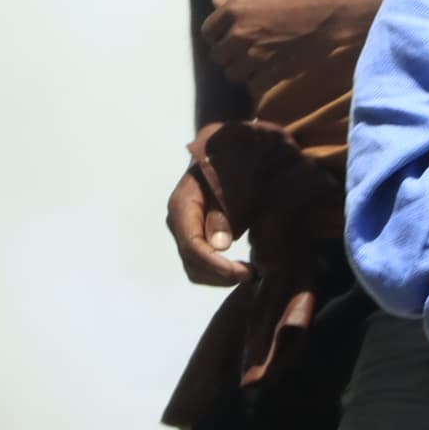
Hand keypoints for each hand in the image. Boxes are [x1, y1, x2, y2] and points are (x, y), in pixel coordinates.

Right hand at [165, 163, 247, 287]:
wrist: (223, 152)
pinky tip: (240, 269)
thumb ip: (226, 212)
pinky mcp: (194, 236)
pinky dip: (218, 272)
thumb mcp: (234, 184)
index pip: (193, 245)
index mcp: (183, 205)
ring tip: (249, 273)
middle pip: (191, 261)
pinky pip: (200, 264)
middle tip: (251, 274)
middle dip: (220, 274)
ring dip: (220, 277)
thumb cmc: (232, 165)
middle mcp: (177, 221)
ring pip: (194, 268)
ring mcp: (183, 231)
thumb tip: (220, 245)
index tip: (242, 272)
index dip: (216, 264)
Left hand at [198, 0, 381, 95]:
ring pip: (233, 73)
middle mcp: (239, 35)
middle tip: (240, 52)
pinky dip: (259, 81)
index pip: (207, 32)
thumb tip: (215, 0)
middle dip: (228, 54)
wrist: (326, 13)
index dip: (216, 36)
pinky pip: (254, 85)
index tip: (226, 37)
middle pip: (217, 56)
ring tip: (253, 64)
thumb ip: (236, 1)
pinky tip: (267, 72)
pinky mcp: (271, 72)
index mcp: (234, 11)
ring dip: (241, 70)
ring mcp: (254, 56)